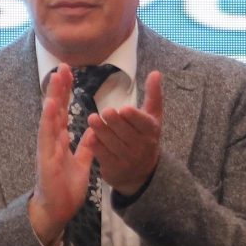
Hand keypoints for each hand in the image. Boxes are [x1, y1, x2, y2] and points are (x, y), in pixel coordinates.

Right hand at [27, 68, 98, 245]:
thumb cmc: (65, 189)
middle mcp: (51, 139)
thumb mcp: (81, 164)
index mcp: (59, 140)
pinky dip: (48, 118)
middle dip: (59, 87)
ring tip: (57, 77)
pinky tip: (51, 103)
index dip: (66, 93)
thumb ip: (86, 146)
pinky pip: (47, 134)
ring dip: (53, 96)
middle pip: (55, 108)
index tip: (70, 74)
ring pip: (49, 116)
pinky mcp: (45, 156)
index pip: (63, 111)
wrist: (55, 210)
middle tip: (64, 66)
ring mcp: (46, 146)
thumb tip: (93, 130)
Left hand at [87, 71, 165, 196]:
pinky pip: (104, 156)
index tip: (124, 109)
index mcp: (151, 131)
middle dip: (115, 122)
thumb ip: (153, 95)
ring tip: (92, 119)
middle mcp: (142, 146)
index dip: (134, 117)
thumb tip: (156, 72)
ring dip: (102, 131)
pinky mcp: (114, 168)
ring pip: (113, 144)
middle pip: (127, 133)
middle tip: (105, 111)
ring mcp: (128, 159)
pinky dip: (96, 146)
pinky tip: (89, 137)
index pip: (144, 124)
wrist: (142, 172)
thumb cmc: (144, 137)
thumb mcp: (153, 117)